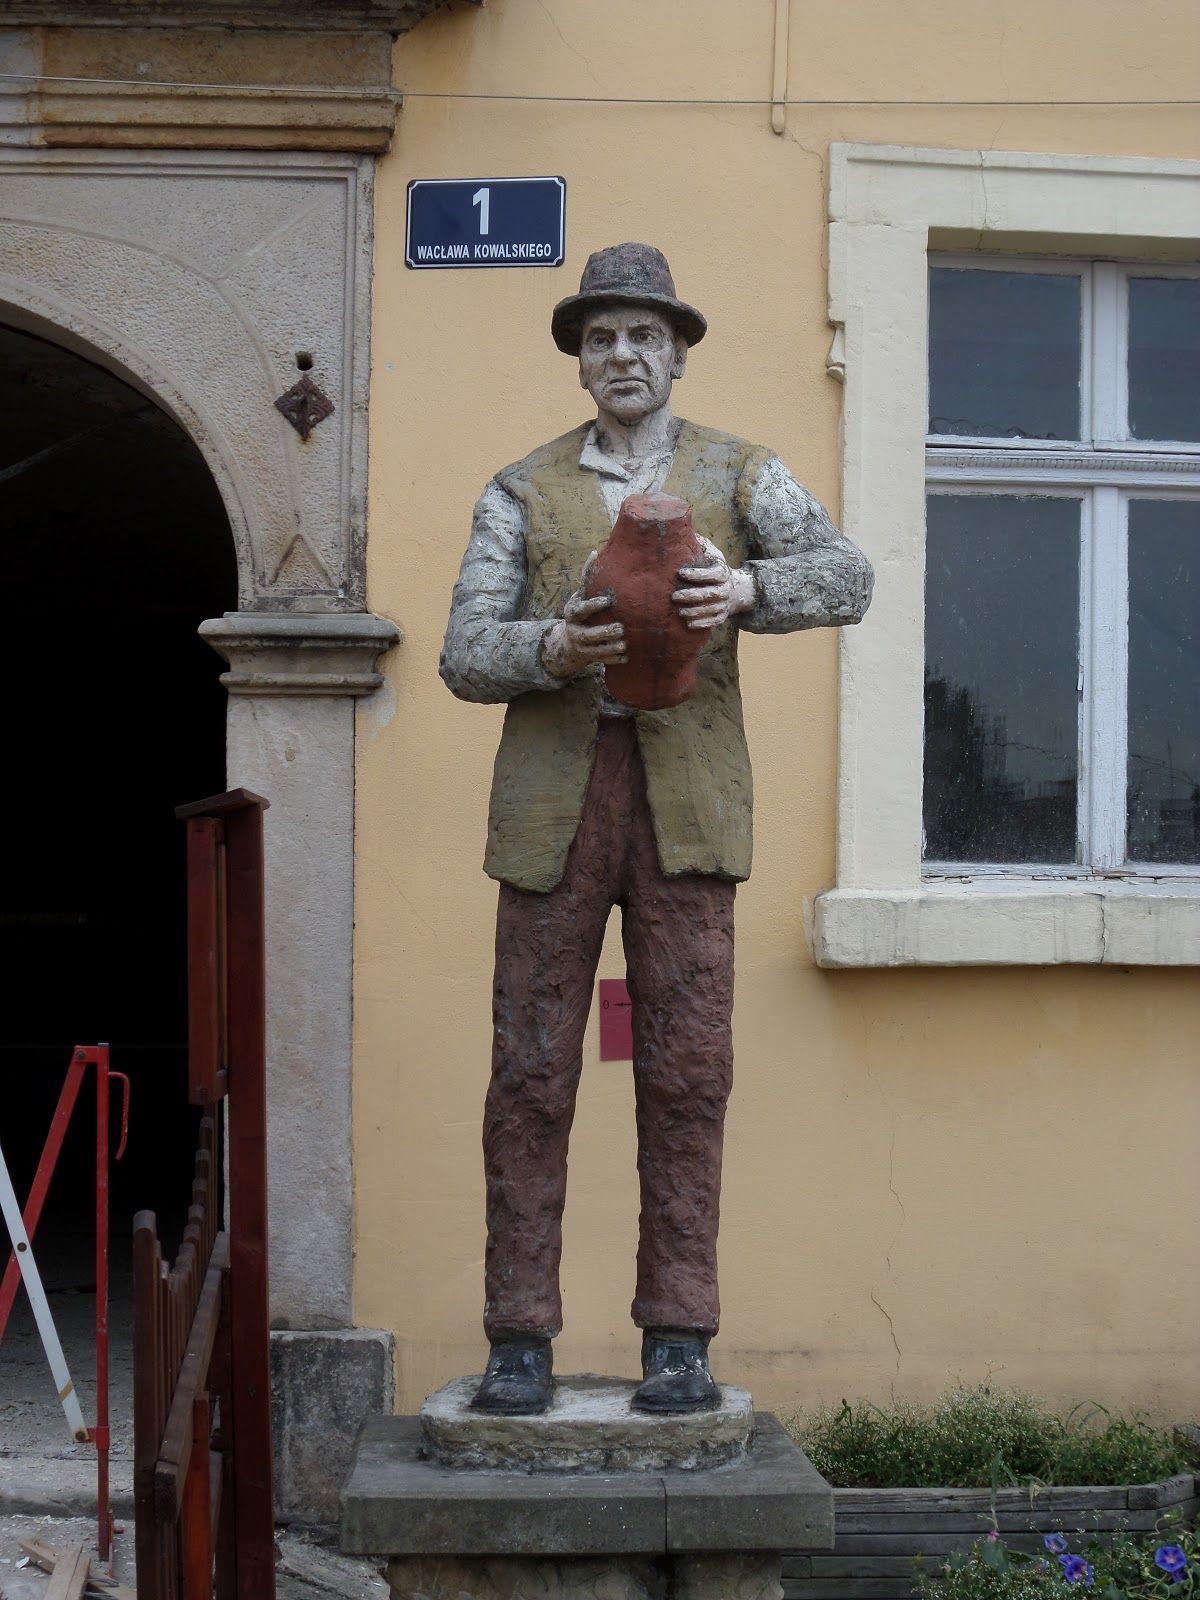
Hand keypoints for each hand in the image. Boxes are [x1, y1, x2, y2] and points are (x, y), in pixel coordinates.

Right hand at [543, 553, 627, 677]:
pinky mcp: (589, 658)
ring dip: (609, 649)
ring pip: (594, 651)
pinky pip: (601, 661)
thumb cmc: (581, 610)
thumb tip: (595, 552)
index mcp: (572, 613)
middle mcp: (574, 631)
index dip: (592, 606)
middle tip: (621, 628)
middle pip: (587, 635)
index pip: (580, 610)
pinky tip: (626, 658)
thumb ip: (588, 576)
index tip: (608, 601)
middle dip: (603, 632)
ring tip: (624, 644)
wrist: (569, 640)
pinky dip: (613, 660)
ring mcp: (581, 647)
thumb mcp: (581, 594)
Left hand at [671, 537, 756, 629]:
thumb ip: (701, 546)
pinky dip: (702, 624)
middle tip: (674, 596)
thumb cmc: (715, 569)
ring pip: (711, 609)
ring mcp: (724, 604)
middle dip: (692, 595)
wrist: (736, 589)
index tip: (680, 573)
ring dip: (695, 611)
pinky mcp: (722, 616)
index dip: (696, 574)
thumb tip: (684, 531)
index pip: (711, 574)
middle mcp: (725, 589)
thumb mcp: (713, 555)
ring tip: (680, 612)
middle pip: (710, 594)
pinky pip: (713, 622)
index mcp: (722, 572)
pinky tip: (689, 624)